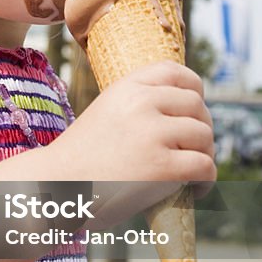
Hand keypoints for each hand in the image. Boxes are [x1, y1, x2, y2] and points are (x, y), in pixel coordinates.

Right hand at [43, 60, 214, 216]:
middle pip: (196, 106)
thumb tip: (184, 109)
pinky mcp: (162, 166)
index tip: (192, 111)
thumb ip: (137, 105)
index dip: (194, 90)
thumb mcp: (105, 113)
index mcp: (126, 87)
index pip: (176, 72)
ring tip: (193, 172)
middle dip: (201, 129)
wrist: (55, 187)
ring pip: (204, 136)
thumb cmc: (80, 158)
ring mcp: (152, 134)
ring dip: (205, 155)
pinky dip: (207, 179)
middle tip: (192, 150)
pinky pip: (204, 166)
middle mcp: (141, 103)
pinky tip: (196, 189)